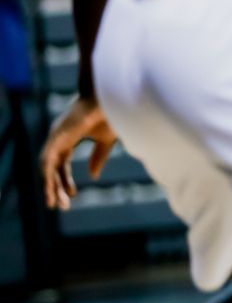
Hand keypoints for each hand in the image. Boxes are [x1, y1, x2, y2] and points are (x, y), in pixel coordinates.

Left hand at [40, 96, 116, 210]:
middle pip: (52, 167)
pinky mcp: (57, 134)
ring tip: (55, 202)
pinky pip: (48, 158)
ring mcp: (56, 135)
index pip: (61, 164)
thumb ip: (99, 157)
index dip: (64, 181)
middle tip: (60, 206)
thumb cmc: (111, 113)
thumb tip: (93, 176)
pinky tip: (51, 186)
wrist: (113, 96)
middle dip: (55, 187)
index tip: (71, 196)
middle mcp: (58, 137)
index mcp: (68, 138)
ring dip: (49, 185)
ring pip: (47, 165)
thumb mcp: (107, 141)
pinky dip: (48, 173)